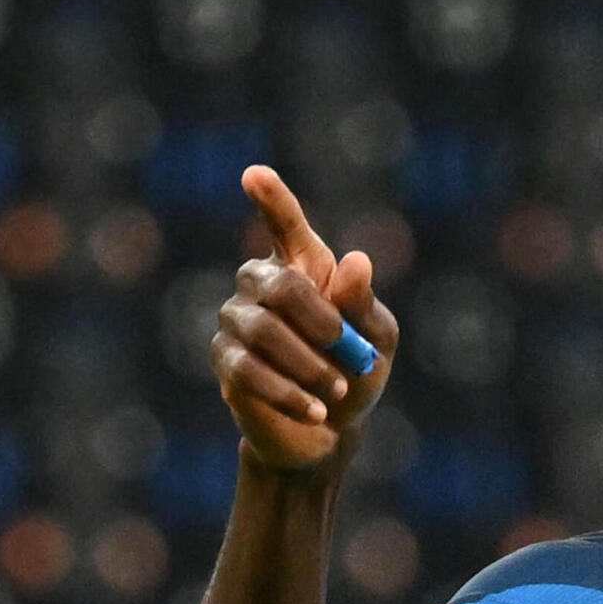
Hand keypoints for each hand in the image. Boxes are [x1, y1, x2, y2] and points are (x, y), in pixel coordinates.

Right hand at [211, 165, 399, 471]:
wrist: (330, 429)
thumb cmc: (356, 372)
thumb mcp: (377, 341)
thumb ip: (365, 306)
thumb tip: (356, 262)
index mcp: (304, 266)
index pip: (284, 224)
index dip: (272, 199)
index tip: (255, 174)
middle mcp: (261, 282)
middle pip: (279, 285)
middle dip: (321, 323)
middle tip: (350, 352)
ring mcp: (237, 319)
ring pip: (264, 330)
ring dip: (310, 365)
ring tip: (336, 390)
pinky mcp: (225, 359)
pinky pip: (249, 370)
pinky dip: (289, 392)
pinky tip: (316, 410)